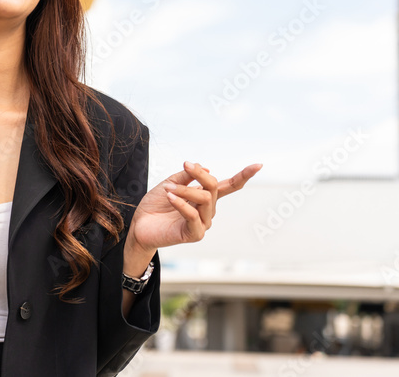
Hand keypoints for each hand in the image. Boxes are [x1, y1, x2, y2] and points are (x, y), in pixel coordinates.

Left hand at [128, 162, 261, 252]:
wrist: (139, 226)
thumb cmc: (154, 205)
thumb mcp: (169, 183)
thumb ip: (186, 176)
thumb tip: (206, 168)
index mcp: (204, 197)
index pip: (228, 186)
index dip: (243, 176)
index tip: (259, 165)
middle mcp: (208, 211)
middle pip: (213, 187)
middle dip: (199, 173)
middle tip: (184, 164)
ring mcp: (203, 223)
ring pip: (205, 199)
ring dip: (186, 190)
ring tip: (169, 189)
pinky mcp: (194, 234)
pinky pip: (193, 215)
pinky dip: (182, 203)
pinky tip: (170, 197)